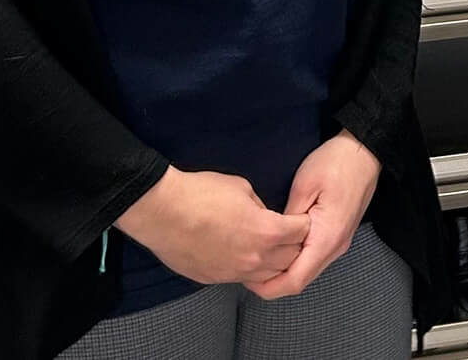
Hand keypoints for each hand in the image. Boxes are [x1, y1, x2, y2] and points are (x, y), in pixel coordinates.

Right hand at [115, 167, 309, 285]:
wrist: (164, 212)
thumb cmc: (202, 194)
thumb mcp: (242, 188)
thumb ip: (260, 206)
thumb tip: (263, 215)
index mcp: (266, 232)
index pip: (301, 233)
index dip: (303, 222)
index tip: (300, 217)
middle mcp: (254, 258)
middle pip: (290, 259)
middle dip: (294, 245)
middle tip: (289, 233)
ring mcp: (234, 273)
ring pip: (268, 276)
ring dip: (274, 262)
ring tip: (270, 247)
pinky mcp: (215, 279)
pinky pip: (243, 278)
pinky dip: (250, 269)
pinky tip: (244, 255)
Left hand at [244, 130, 381, 299]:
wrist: (365, 150)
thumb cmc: (336, 162)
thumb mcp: (305, 185)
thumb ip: (287, 218)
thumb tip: (273, 240)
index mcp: (327, 237)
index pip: (295, 280)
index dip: (269, 287)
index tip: (246, 279)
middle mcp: (336, 247)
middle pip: (301, 280)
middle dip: (273, 283)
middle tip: (246, 270)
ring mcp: (339, 242)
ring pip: (308, 270)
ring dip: (284, 272)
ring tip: (259, 258)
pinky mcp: (339, 234)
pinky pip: (314, 258)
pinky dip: (295, 260)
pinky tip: (280, 248)